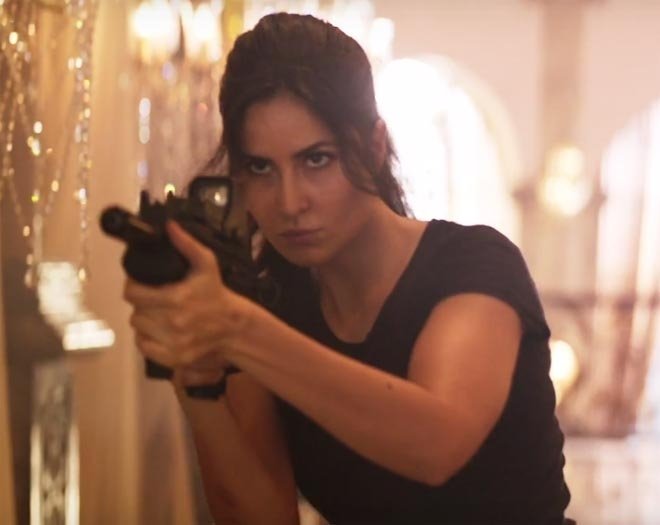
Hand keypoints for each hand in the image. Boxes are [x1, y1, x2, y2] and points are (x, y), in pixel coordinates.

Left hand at [124, 220, 250, 374]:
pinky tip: (159, 330)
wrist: (234, 325)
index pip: (133, 294)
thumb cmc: (216, 293)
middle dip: (141, 303)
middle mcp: (173, 323)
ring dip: (144, 320)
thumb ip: (186, 244)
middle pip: (135, 311)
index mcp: (176, 298)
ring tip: (157, 313)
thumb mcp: (206, 263)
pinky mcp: (174, 358)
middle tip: (153, 299)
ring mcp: (173, 343)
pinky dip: (147, 339)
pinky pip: (145, 347)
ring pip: (139, 329)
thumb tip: (168, 225)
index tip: (139, 284)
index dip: (132, 286)